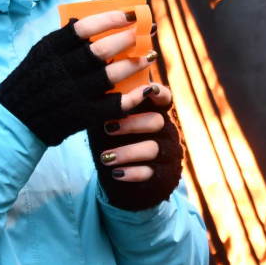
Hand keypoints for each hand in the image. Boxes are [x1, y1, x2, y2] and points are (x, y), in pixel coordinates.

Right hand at [0, 10, 157, 146]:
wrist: (15, 122)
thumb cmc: (31, 82)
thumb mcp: (39, 55)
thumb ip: (64, 39)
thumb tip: (93, 19)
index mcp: (49, 50)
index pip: (84, 28)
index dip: (110, 19)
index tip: (130, 14)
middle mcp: (60, 71)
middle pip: (101, 51)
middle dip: (129, 39)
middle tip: (146, 31)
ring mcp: (71, 94)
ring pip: (111, 76)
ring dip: (135, 64)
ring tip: (149, 56)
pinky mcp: (80, 116)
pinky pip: (113, 105)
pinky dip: (133, 97)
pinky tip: (146, 88)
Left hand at [88, 83, 183, 211]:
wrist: (121, 175)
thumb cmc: (115, 142)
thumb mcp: (112, 123)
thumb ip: (112, 110)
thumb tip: (99, 96)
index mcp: (156, 114)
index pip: (164, 99)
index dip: (160, 93)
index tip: (148, 89)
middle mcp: (166, 131)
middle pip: (157, 121)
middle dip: (132, 123)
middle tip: (108, 128)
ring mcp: (166, 153)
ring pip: (152, 148)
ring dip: (127, 152)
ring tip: (105, 158)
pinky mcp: (163, 174)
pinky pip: (150, 172)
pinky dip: (132, 172)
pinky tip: (116, 173)